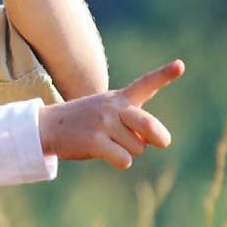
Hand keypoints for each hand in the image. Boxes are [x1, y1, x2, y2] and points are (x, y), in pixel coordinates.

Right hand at [38, 60, 184, 168]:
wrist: (47, 126)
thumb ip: (131, 122)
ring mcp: (104, 123)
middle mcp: (113, 107)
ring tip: (109, 144)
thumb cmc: (83, 122)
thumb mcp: (106, 112)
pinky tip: (104, 154)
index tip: (180, 65)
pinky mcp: (95, 141)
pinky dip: (120, 162)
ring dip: (129, 151)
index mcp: (119, 98)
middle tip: (162, 142)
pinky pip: (124, 159)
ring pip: (137, 148)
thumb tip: (148, 142)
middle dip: (159, 137)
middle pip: (149, 125)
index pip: (145, 83)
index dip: (164, 75)